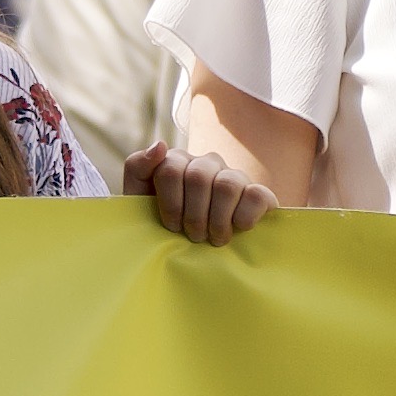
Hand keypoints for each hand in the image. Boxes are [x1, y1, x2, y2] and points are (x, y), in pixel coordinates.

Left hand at [121, 139, 277, 249]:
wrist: (189, 250)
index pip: (170, 170)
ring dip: (217, 219)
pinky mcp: (258, 193)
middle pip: (198, 177)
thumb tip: (160, 145)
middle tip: (194, 236)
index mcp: (177, 161)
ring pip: (227, 185)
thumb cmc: (161, 225)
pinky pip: (257, 195)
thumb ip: (138, 167)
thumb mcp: (138, 199)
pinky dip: (245, 216)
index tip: (171, 227)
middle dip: (193, 215)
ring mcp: (234, 176)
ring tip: (214, 239)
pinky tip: (237, 229)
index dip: (170, 204)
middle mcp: (206, 163)